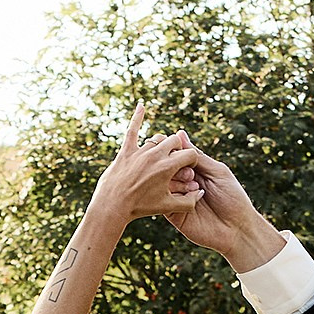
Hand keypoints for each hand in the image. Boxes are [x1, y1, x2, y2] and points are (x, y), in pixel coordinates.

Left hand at [88, 104, 201, 232]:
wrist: (113, 206)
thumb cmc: (141, 208)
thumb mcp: (167, 207)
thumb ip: (189, 202)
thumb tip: (200, 192)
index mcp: (167, 167)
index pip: (189, 154)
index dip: (191, 161)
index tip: (188, 168)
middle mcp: (155, 155)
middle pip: (175, 142)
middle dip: (179, 150)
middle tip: (176, 161)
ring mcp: (140, 151)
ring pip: (158, 138)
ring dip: (163, 143)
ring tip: (164, 153)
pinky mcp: (126, 151)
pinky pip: (132, 130)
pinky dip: (137, 117)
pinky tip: (141, 105)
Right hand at [160, 148, 286, 270]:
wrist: (237, 229)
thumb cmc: (232, 198)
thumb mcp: (217, 172)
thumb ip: (197, 156)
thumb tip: (179, 134)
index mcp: (193, 170)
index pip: (174, 155)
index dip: (173, 151)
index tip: (178, 152)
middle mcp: (182, 183)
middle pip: (165, 168)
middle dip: (175, 167)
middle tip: (192, 174)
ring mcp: (176, 198)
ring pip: (163, 184)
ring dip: (177, 181)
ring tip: (195, 186)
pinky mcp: (174, 214)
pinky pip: (164, 201)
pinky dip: (176, 195)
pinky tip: (193, 197)